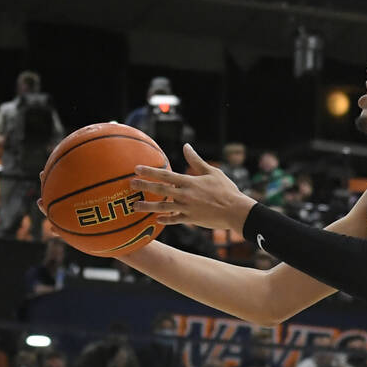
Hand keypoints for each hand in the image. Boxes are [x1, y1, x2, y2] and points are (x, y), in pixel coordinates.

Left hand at [131, 144, 257, 232]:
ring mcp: (187, 208)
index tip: (137, 169)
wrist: (236, 211)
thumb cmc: (227, 190)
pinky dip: (165, 220)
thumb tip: (186, 146)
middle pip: (160, 190)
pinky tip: (157, 220)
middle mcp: (185, 195)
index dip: (150, 172)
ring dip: (147, 207)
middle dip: (143, 187)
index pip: (166, 175)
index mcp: (190, 182)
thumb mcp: (213, 172)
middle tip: (130, 185)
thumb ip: (196, 160)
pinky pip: (174, 220)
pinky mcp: (191, 219)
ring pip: (163, 207)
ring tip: (135, 206)